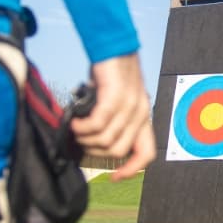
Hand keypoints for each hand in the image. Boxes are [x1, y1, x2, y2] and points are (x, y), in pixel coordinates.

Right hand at [70, 53, 155, 180]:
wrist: (113, 45)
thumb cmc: (111, 73)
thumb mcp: (116, 100)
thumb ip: (111, 120)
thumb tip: (91, 140)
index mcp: (143, 117)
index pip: (146, 154)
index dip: (131, 170)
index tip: (113, 177)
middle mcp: (140, 114)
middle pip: (118, 151)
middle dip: (96, 151)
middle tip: (82, 140)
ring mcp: (130, 105)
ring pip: (106, 140)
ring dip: (86, 139)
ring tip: (77, 128)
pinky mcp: (115, 96)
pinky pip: (97, 124)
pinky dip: (83, 127)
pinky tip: (75, 121)